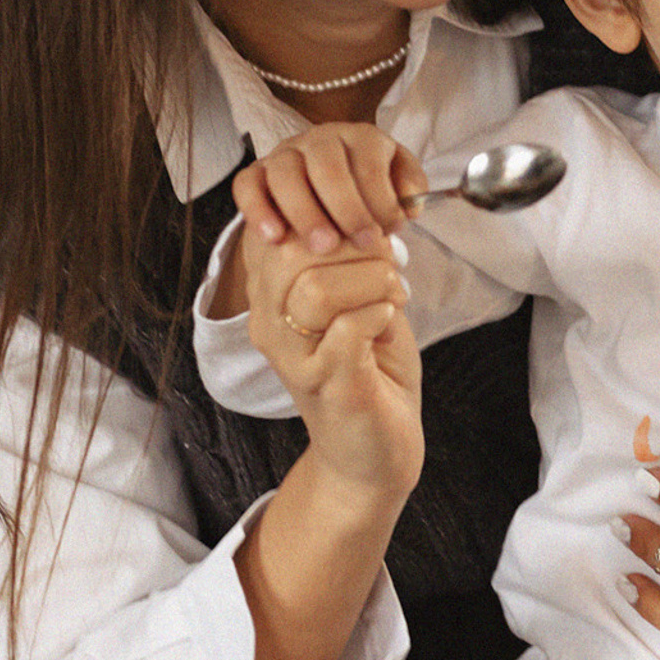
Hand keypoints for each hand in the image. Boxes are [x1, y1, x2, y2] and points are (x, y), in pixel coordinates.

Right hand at [231, 122, 424, 262]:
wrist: (329, 190)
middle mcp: (320, 139)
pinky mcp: (257, 172)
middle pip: (326, 165)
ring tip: (321, 247)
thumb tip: (411, 206)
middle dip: (346, 208)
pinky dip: (257, 210)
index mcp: (360, 137)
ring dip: (304, 212)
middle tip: (359, 243)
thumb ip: (410, 190)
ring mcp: (284, 153)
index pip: (368, 162)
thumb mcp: (398, 183)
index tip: (389, 232)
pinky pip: (247, 184)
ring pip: (285, 173)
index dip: (380, 198)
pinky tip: (274, 239)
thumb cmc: (370, 189)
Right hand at [239, 222, 421, 502]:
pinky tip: (389, 325)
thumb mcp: (354, 298)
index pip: (283, 229)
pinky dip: (381, 315)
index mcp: (270, 296)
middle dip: (357, 248)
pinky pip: (349, 328)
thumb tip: (363, 209)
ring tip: (391, 299)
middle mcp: (268, 325)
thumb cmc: (370, 368)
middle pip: (296, 252)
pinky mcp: (327, 383)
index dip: (335, 221)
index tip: (370, 243)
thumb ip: (346, 257)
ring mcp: (294, 357)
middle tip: (388, 272)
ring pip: (317, 289)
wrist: (375, 450)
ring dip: (373, 282)